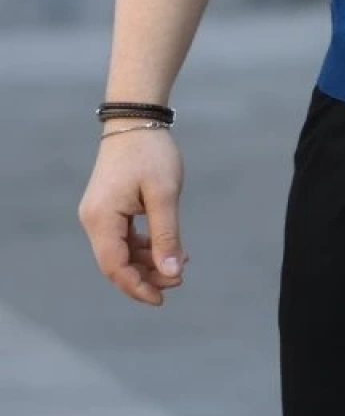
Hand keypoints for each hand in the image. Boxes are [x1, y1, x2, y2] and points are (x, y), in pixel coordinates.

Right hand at [78, 130, 188, 305]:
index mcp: (101, 218)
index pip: (114, 266)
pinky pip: (124, 237)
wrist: (136, 118)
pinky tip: (167, 247)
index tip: (163, 297)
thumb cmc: (150, 152)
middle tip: (179, 278)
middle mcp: (94, 220)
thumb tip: (170, 273)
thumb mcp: (164, 194)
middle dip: (147, 275)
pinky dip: (144, 245)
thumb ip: (166, 235)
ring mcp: (100, 214)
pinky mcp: (109, 207)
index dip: (137, 287)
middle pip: (117, 262)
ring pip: (121, 251)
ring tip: (179, 263)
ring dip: (148, 261)